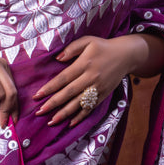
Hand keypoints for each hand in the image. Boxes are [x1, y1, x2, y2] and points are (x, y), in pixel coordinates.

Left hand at [33, 34, 157, 127]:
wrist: (126, 56)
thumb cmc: (103, 47)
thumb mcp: (88, 41)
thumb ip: (72, 48)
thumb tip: (57, 59)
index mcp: (84, 64)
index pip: (63, 78)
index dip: (50, 88)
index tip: (37, 95)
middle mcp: (91, 78)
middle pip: (69, 93)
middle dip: (53, 103)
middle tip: (39, 112)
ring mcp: (98, 88)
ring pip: (79, 103)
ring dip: (64, 114)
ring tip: (51, 122)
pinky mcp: (103, 95)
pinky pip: (90, 108)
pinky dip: (81, 116)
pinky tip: (70, 123)